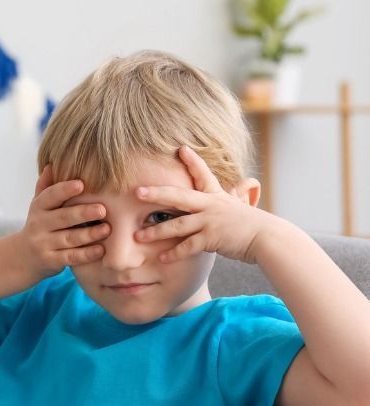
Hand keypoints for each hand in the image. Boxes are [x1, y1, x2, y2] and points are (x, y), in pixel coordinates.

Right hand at [21, 165, 109, 279]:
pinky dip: (86, 254)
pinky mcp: (51, 261)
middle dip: (82, 213)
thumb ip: (46, 187)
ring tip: (107, 229)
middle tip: (102, 209)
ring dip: (89, 234)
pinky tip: (101, 249)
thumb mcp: (39, 206)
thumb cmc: (40, 225)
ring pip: (69, 238)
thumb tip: (50, 164)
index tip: (81, 184)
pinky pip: (71, 257)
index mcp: (38, 207)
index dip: (64, 190)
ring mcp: (43, 244)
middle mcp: (38, 225)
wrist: (23, 257)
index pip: (50, 196)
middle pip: (62, 218)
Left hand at [134, 146, 268, 263]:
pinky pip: (188, 246)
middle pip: (178, 197)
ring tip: (138, 236)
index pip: (203, 175)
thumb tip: (242, 187)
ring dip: (156, 232)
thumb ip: (231, 200)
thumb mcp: (239, 207)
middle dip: (157, 194)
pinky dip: (174, 253)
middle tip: (137, 191)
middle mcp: (211, 205)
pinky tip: (161, 258)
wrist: (268, 238)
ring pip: (177, 225)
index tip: (181, 148)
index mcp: (216, 196)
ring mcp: (210, 221)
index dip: (192, 161)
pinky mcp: (212, 238)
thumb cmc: (253, 225)